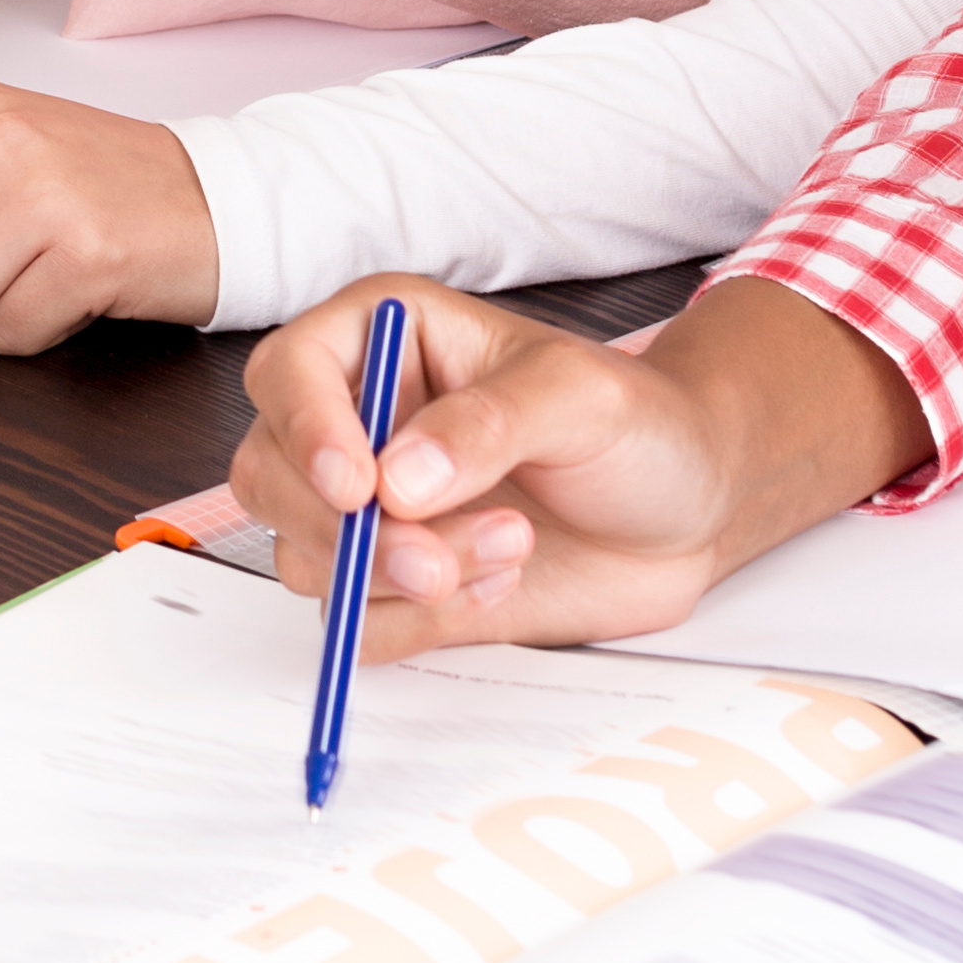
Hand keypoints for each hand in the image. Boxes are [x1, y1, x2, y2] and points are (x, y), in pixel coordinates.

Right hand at [227, 271, 930, 663]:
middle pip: (273, 477)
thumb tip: (398, 479)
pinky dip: (422, 620)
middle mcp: (359, 422)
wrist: (690, 510)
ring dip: (400, 576)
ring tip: (510, 547)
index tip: (360, 489)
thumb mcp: (581, 396)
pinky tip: (500, 580)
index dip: (305, 430)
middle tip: (438, 556)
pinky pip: (359, 622)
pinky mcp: (395, 585)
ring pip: (306, 557)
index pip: (288, 373)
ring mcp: (372, 510)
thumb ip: (489, 424)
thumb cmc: (640, 424)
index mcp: (383, 339)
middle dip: (349, 532)